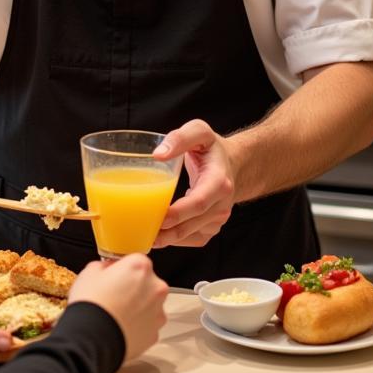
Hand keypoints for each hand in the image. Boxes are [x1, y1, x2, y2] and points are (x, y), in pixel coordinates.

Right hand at [68, 256, 167, 363]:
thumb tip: (108, 269)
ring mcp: (157, 312)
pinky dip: (138, 326)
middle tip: (114, 295)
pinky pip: (148, 325)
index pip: (136, 260)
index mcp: (140, 267)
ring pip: (150, 304)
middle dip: (134, 287)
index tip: (115, 275)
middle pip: (147, 282)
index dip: (123, 268)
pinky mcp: (154, 333)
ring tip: (117, 313)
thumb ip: (105, 265)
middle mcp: (155, 287)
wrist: (91, 339)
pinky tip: (121, 327)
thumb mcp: (90, 271)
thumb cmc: (91, 305)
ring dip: (138, 306)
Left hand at [150, 119, 234, 248]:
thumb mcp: (199, 131)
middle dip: (166, 232)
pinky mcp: (212, 228)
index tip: (157, 217)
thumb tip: (158, 155)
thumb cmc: (211, 148)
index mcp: (219, 182)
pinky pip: (192, 240)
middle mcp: (221, 204)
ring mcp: (218, 219)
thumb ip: (180, 138)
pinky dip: (175, 241)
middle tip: (140, 231)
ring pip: (190, 236)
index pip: (198, 202)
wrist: (232, 164)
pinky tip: (158, 234)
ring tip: (143, 235)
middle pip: (191, 224)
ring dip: (168, 239)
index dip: (178, 213)